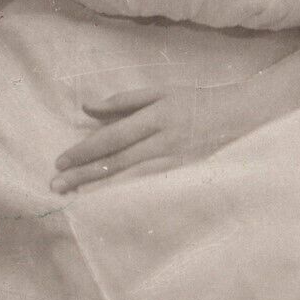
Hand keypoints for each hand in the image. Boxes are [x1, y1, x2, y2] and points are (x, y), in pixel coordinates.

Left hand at [50, 78, 273, 192]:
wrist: (244, 117)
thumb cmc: (198, 101)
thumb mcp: (163, 92)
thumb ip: (125, 100)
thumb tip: (87, 105)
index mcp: (157, 116)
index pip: (113, 137)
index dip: (84, 150)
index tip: (60, 160)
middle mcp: (164, 142)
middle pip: (117, 162)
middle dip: (83, 174)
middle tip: (55, 184)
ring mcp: (176, 164)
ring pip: (131, 180)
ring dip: (99, 189)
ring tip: (73, 198)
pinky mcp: (185, 179)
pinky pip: (150, 191)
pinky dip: (127, 198)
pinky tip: (108, 207)